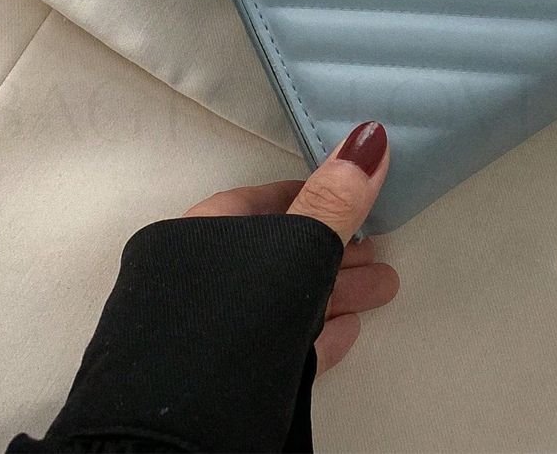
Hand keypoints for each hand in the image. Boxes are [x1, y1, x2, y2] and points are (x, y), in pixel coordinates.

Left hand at [183, 121, 398, 370]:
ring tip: (380, 293)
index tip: (360, 203)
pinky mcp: (215, 384)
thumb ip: (334, 202)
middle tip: (382, 255)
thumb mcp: (294, 252)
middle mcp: (188, 283)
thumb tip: (371, 134)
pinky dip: (310, 335)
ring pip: (276, 303)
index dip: (316, 198)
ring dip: (332, 294)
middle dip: (335, 252)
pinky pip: (269, 346)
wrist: (173, 449)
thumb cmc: (235, 325)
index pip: (260, 201)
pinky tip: (343, 335)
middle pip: (274, 255)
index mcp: (191, 237)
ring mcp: (198, 338)